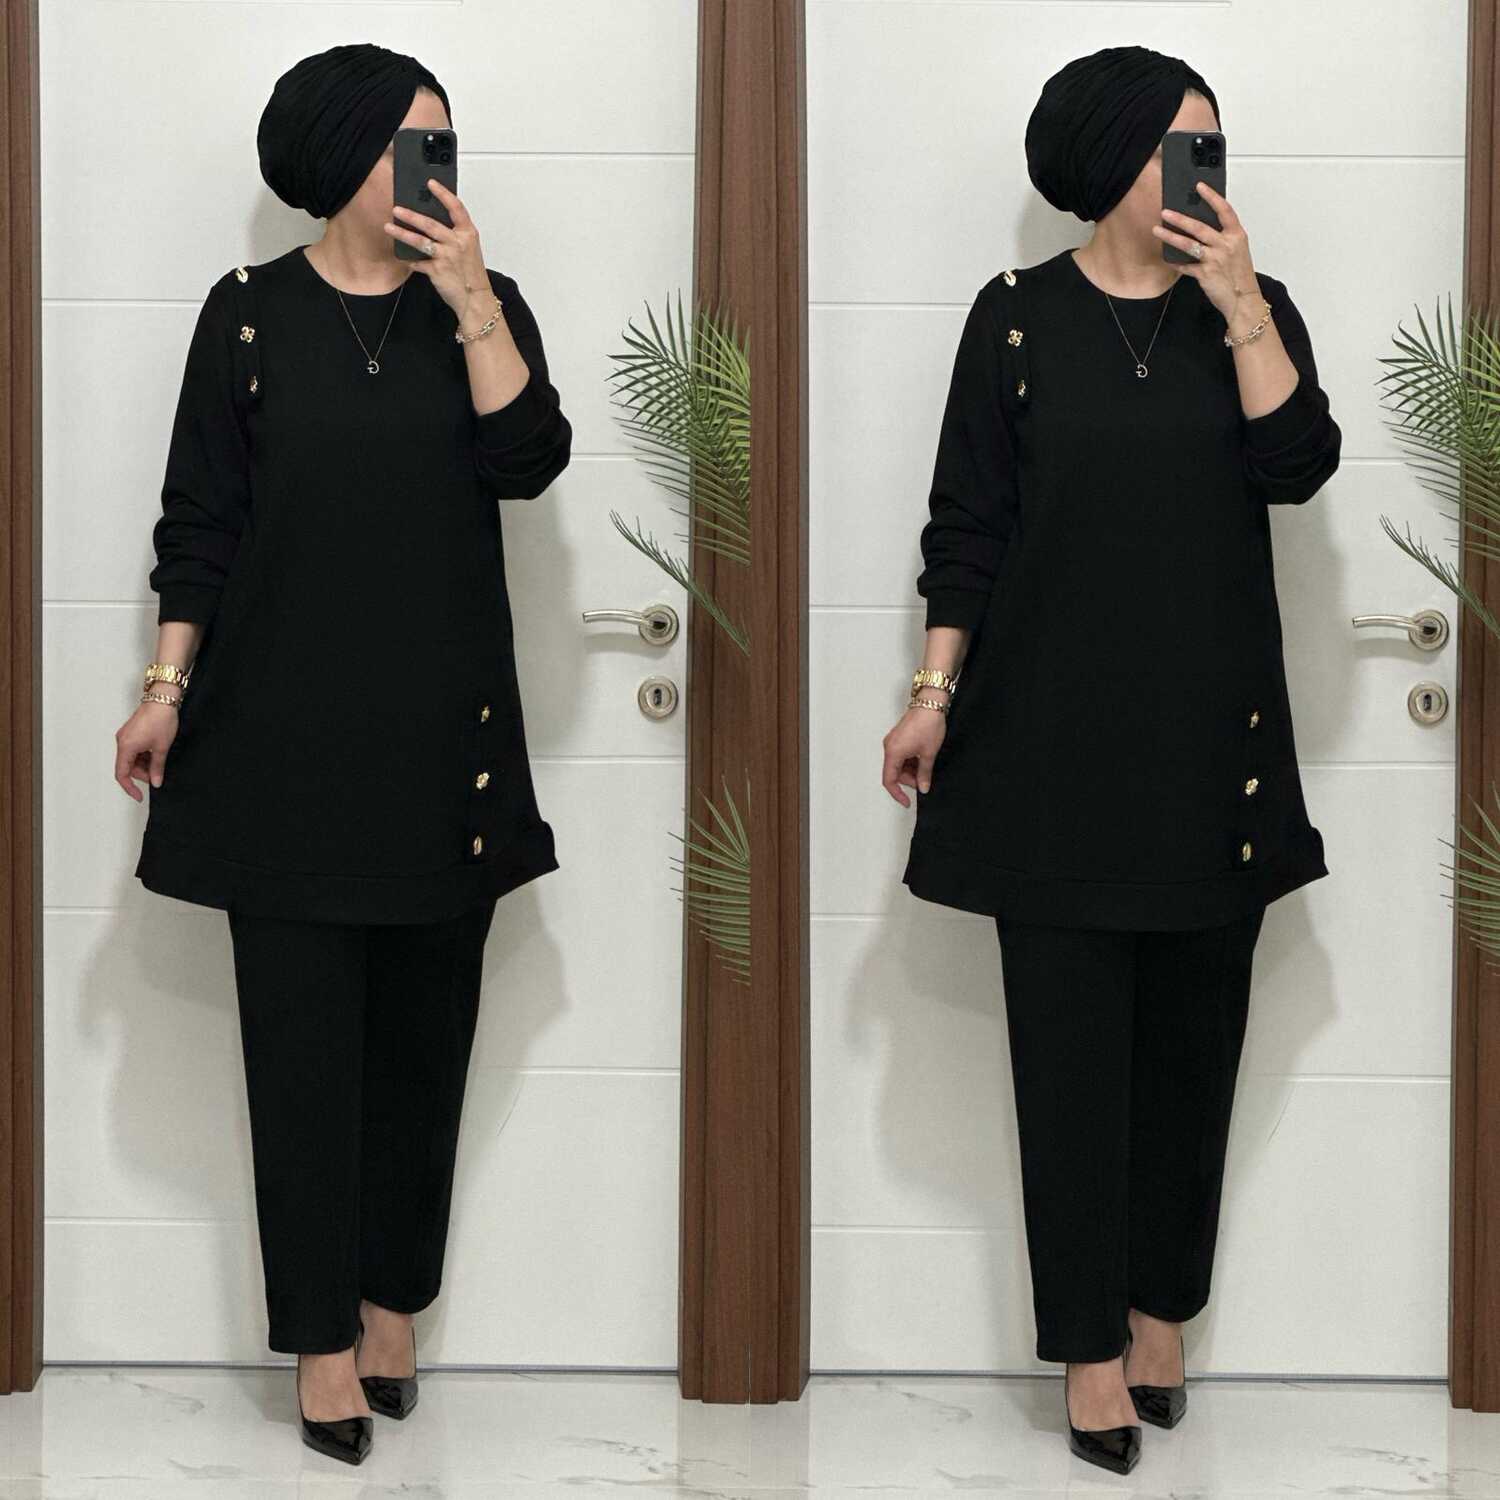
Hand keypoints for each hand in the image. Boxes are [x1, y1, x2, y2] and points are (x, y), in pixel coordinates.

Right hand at [115, 699, 179, 800]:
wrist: (163, 699)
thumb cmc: (161, 719)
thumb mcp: (161, 748)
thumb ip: (157, 767)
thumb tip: (156, 782)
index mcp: (125, 747)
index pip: (122, 774)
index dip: (130, 788)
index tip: (139, 796)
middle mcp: (122, 741)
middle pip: (127, 767)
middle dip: (142, 774)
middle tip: (158, 775)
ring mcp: (126, 736)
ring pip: (131, 759)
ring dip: (144, 765)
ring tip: (159, 762)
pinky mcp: (131, 732)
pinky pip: (134, 750)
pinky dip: (144, 756)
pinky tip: (156, 754)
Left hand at [384, 179, 494, 329]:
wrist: (475, 299)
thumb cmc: (472, 273)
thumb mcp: (469, 248)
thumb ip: (454, 234)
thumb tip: (431, 222)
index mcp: (468, 234)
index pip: (456, 208)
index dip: (443, 194)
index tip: (430, 183)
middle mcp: (457, 243)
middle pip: (431, 224)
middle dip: (411, 215)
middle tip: (397, 208)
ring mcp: (447, 257)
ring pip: (420, 241)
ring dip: (402, 233)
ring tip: (389, 227)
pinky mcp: (437, 271)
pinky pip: (418, 263)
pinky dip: (410, 261)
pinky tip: (404, 258)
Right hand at [882, 701, 948, 806]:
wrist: (930, 703)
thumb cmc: (928, 723)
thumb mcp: (928, 754)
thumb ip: (924, 774)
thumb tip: (923, 786)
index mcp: (893, 752)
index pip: (889, 781)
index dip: (898, 794)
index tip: (906, 802)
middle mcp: (889, 747)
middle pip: (894, 773)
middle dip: (909, 780)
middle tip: (924, 781)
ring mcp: (893, 741)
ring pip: (898, 764)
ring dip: (911, 770)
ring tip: (926, 768)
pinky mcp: (899, 737)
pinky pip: (901, 755)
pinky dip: (910, 761)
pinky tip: (922, 759)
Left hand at [1153, 181, 1261, 333]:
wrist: (1243, 299)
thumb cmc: (1240, 275)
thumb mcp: (1237, 250)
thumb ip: (1223, 238)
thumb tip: (1202, 228)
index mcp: (1236, 235)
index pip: (1224, 210)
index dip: (1211, 196)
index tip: (1199, 186)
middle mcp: (1226, 245)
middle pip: (1199, 227)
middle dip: (1180, 218)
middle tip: (1165, 212)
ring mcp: (1214, 259)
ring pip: (1188, 244)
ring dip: (1171, 236)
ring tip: (1157, 230)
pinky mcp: (1205, 274)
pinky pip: (1185, 266)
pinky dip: (1176, 262)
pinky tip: (1167, 258)